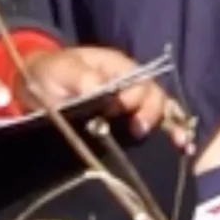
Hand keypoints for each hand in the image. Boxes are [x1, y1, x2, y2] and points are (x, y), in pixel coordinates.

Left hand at [19, 44, 169, 140]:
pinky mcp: (126, 127)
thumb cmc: (51, 73)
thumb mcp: (61, 69)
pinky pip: (154, 129)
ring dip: (172, 126)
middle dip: (153, 113)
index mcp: (118, 67)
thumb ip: (81, 76)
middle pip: (155, 96)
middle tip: (139, 129)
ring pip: (161, 112)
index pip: (138, 80)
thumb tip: (99, 89)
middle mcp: (130, 86)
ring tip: (179, 144)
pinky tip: (182, 151)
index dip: (135, 95)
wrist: (38, 87)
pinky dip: (169, 137)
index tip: (122, 108)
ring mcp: (131, 107)